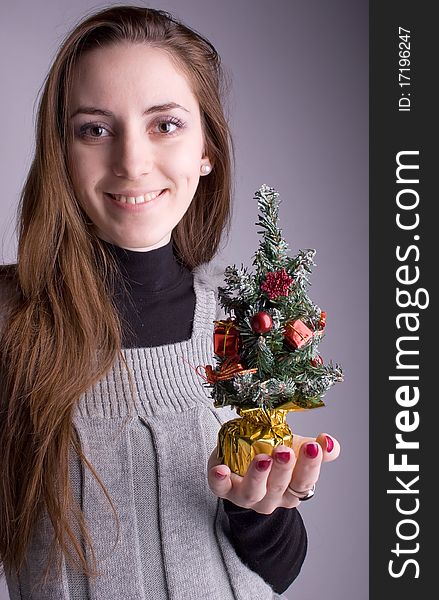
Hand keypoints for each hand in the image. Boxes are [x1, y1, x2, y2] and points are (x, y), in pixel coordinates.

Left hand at [207, 433, 339, 513]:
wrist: (243, 466)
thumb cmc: (274, 458)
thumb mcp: (297, 451)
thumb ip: (317, 449)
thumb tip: (329, 443)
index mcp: (292, 490)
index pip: (304, 482)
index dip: (310, 466)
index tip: (313, 447)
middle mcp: (271, 498)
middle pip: (279, 487)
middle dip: (283, 469)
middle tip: (285, 451)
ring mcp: (246, 496)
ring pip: (253, 492)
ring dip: (257, 475)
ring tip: (262, 458)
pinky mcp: (224, 489)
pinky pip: (220, 488)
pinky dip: (220, 480)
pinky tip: (221, 469)